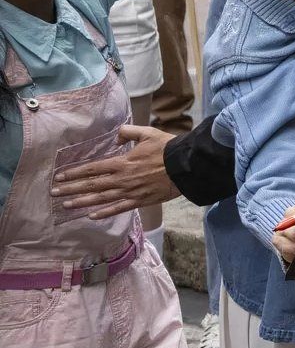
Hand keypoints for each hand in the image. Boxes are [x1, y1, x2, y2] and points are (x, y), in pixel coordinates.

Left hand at [49, 125, 178, 218]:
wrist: (187, 166)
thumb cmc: (167, 148)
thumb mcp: (147, 133)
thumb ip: (128, 132)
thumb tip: (115, 137)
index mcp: (122, 162)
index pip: (93, 168)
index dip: (75, 173)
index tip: (60, 177)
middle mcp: (122, 179)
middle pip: (92, 185)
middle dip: (71, 189)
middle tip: (55, 194)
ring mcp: (131, 192)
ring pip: (101, 198)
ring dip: (82, 202)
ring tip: (66, 205)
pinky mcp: (141, 200)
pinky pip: (119, 208)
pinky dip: (105, 213)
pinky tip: (92, 215)